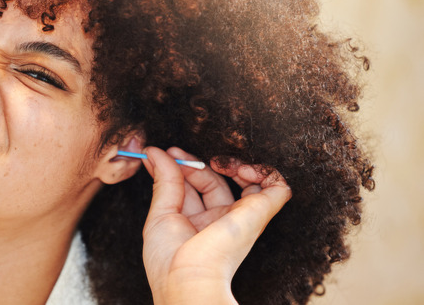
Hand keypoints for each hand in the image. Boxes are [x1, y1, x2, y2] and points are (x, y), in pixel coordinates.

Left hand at [138, 146, 291, 304]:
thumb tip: (154, 153)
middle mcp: (219, 220)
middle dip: (196, 163)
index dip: (181, 167)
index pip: (193, 187)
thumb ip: (163, 181)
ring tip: (215, 159)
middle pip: (214, 181)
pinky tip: (241, 168)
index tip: (163, 154)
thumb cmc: (169, 259)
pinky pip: (277, 188)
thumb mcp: (159, 214)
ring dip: (233, 164)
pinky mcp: (258, 214)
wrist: (186, 278)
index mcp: (196, 224)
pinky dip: (265, 171)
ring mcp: (240, 217)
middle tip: (176, 153)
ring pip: (249, 182)